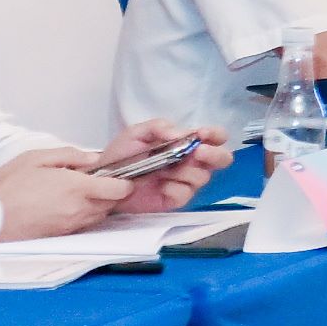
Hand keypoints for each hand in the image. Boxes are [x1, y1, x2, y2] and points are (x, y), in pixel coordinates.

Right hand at [0, 134, 214, 238]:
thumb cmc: (7, 185)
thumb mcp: (37, 157)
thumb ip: (70, 155)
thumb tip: (93, 159)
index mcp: (76, 188)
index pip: (120, 189)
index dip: (125, 181)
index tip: (120, 174)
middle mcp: (79, 210)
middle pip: (113, 203)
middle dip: (112, 192)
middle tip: (99, 180)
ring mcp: (71, 225)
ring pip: (100, 215)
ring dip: (98, 204)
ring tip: (79, 192)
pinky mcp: (61, 235)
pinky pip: (83, 224)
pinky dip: (83, 215)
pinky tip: (67, 205)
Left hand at [100, 124, 227, 208]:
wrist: (104, 179)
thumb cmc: (122, 153)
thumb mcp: (137, 132)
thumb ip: (159, 126)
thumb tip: (181, 133)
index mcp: (187, 142)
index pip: (215, 136)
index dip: (216, 135)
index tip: (203, 134)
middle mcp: (192, 161)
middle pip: (222, 159)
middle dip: (213, 155)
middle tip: (197, 153)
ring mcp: (186, 181)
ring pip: (202, 176)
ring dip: (184, 171)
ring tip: (162, 170)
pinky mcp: (176, 199)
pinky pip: (186, 193)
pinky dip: (173, 188)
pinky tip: (160, 185)